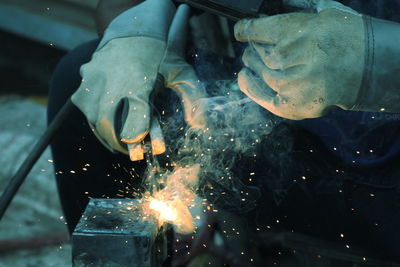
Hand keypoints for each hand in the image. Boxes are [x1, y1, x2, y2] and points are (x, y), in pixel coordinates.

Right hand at [72, 1, 205, 159]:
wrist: (133, 29)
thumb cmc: (159, 55)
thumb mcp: (181, 72)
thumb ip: (192, 98)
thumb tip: (201, 125)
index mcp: (139, 84)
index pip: (135, 116)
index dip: (135, 135)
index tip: (137, 149)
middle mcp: (113, 82)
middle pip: (106, 123)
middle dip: (116, 143)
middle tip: (127, 151)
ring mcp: (95, 80)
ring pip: (92, 118)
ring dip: (104, 133)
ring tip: (117, 142)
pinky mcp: (85, 79)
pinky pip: (85, 106)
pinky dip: (95, 118)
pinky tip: (106, 124)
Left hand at [234, 1, 364, 119]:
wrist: (373, 71)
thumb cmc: (351, 37)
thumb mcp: (328, 11)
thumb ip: (299, 5)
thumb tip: (276, 2)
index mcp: (299, 31)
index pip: (256, 30)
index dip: (245, 30)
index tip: (241, 31)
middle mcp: (293, 58)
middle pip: (257, 52)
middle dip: (254, 47)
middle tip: (256, 46)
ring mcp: (291, 85)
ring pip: (259, 71)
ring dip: (252, 64)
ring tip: (251, 60)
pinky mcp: (293, 106)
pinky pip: (262, 96)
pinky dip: (249, 86)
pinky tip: (243, 76)